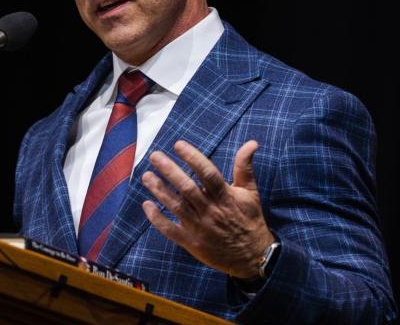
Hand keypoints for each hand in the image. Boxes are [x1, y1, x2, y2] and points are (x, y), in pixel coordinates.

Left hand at [141, 140, 273, 278]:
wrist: (252, 257)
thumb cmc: (250, 220)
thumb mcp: (250, 192)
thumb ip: (245, 167)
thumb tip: (252, 142)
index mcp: (225, 197)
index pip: (208, 174)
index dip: (193, 158)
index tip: (178, 145)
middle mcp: (211, 211)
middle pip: (188, 188)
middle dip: (170, 171)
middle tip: (155, 156)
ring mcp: (200, 228)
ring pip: (176, 206)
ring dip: (160, 190)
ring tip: (146, 176)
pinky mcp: (192, 243)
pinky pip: (170, 230)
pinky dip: (157, 218)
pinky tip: (146, 205)